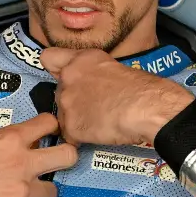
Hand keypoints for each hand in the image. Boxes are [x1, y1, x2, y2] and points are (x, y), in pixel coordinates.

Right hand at [0, 113, 76, 196]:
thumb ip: (4, 144)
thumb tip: (17, 146)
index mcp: (12, 139)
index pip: (50, 123)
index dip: (53, 129)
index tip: (50, 135)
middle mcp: (22, 163)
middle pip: (68, 156)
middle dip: (65, 159)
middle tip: (56, 164)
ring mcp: (20, 191)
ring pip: (52, 191)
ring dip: (40, 192)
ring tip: (20, 193)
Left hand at [42, 47, 192, 147]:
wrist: (146, 108)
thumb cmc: (142, 88)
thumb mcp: (115, 67)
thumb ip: (96, 72)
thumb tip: (98, 84)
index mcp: (81, 60)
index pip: (48, 58)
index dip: (55, 69)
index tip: (66, 78)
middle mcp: (68, 78)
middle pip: (58, 92)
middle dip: (72, 101)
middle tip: (94, 108)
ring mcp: (67, 103)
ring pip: (63, 115)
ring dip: (77, 120)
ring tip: (99, 123)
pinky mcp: (71, 126)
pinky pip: (71, 136)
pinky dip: (82, 138)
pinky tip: (99, 135)